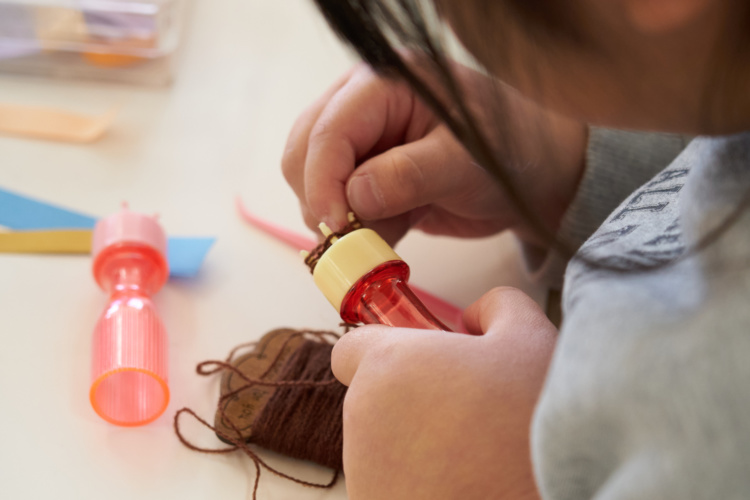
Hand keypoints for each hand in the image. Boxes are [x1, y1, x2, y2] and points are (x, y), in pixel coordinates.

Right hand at [282, 61, 586, 245]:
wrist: (534, 177)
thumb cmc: (511, 154)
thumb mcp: (465, 163)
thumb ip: (407, 176)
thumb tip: (351, 200)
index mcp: (386, 83)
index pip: (329, 129)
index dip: (323, 182)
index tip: (336, 229)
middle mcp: (364, 104)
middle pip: (306, 152)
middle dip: (322, 200)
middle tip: (354, 240)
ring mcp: (364, 139)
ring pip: (313, 181)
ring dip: (339, 219)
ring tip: (387, 233)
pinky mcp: (369, 173)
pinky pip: (340, 205)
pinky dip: (357, 229)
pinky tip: (394, 230)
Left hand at [331, 287, 556, 498]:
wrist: (555, 498)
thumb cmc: (534, 430)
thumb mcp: (532, 341)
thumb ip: (497, 306)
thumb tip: (475, 316)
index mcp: (388, 368)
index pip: (350, 350)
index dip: (383, 352)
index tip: (417, 365)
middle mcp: (362, 422)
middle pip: (371, 399)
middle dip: (408, 400)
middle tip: (463, 411)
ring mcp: (365, 474)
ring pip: (380, 444)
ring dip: (412, 443)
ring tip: (470, 452)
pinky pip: (389, 483)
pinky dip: (417, 482)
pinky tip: (463, 482)